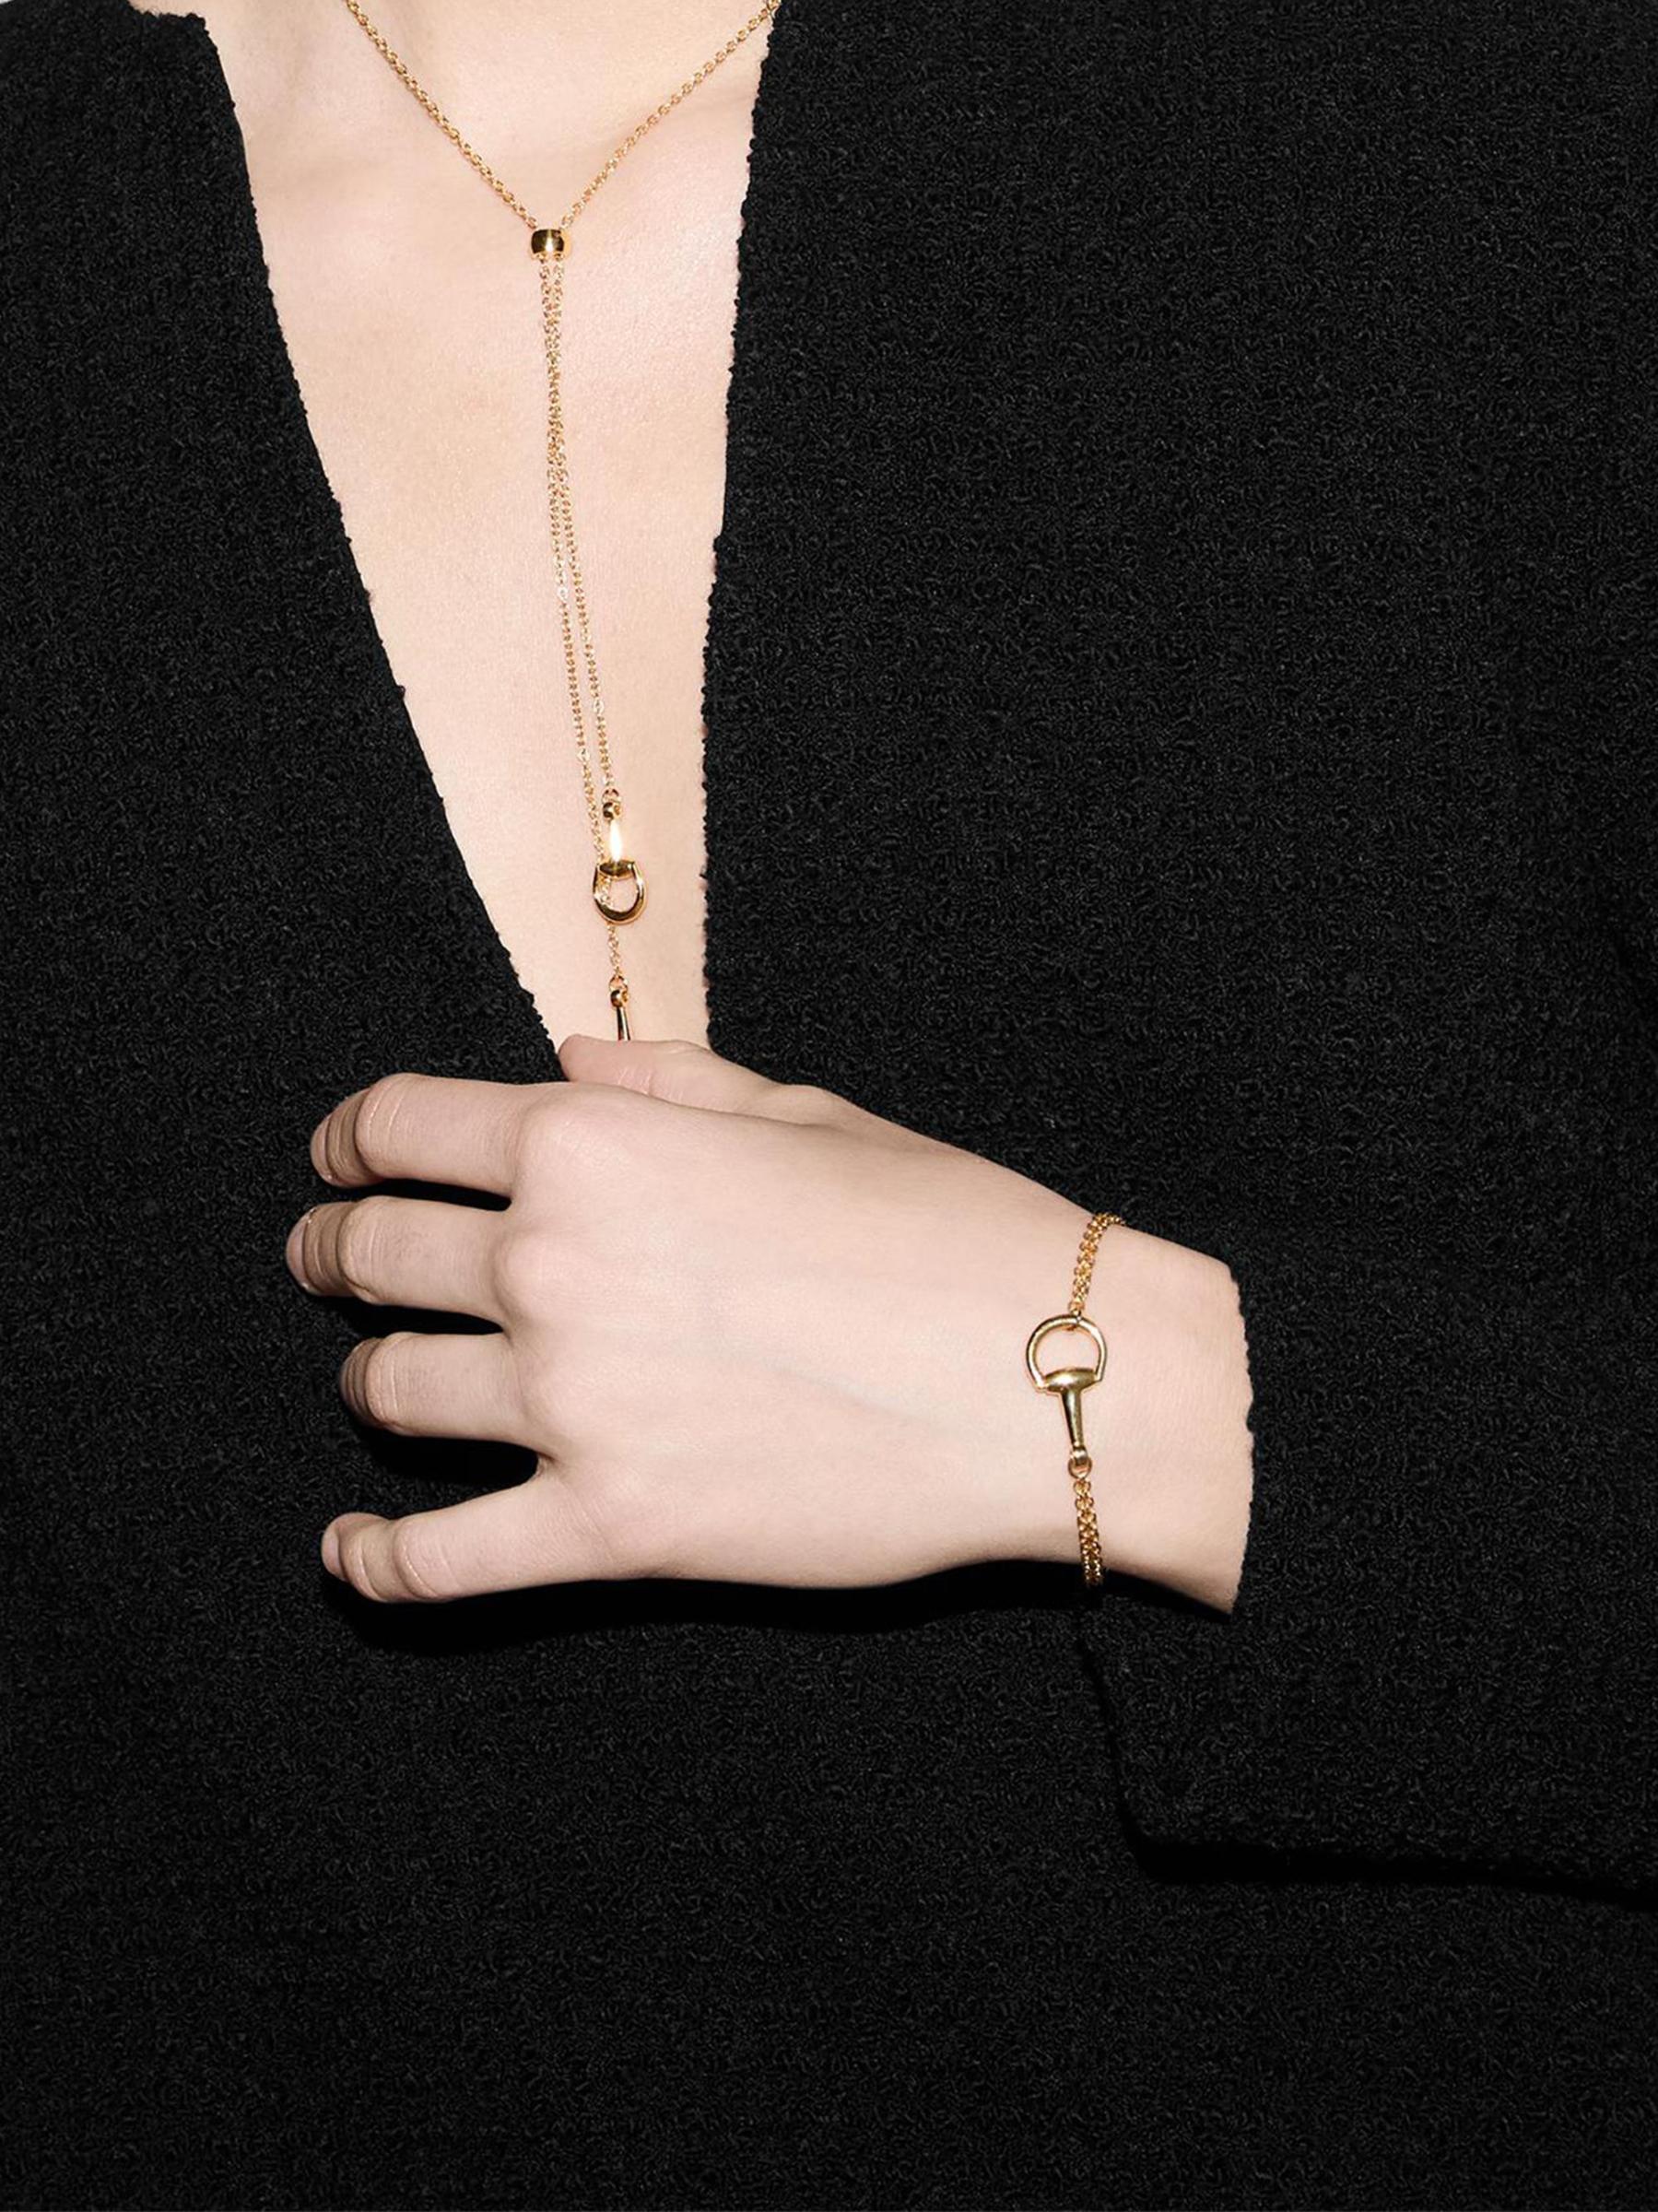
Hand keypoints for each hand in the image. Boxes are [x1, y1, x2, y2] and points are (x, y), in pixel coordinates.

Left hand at [287, 1037, 1253, 1608]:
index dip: (347, 1140)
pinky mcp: (611, 1531)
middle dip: (331, 1253)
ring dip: (369, 1388)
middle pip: (369, 1256)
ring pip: (388, 1397)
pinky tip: (347, 1556)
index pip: (397, 1125)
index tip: (338, 1160)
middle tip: (328, 1267)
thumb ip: (664, 1081)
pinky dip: (372, 1565)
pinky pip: (436, 1562)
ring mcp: (572, 1406)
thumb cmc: (943, 1226)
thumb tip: (561, 1064)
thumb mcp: (805, 1112)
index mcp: (594, 1141)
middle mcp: (554, 1263)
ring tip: (383, 1392)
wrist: (1055, 1378)